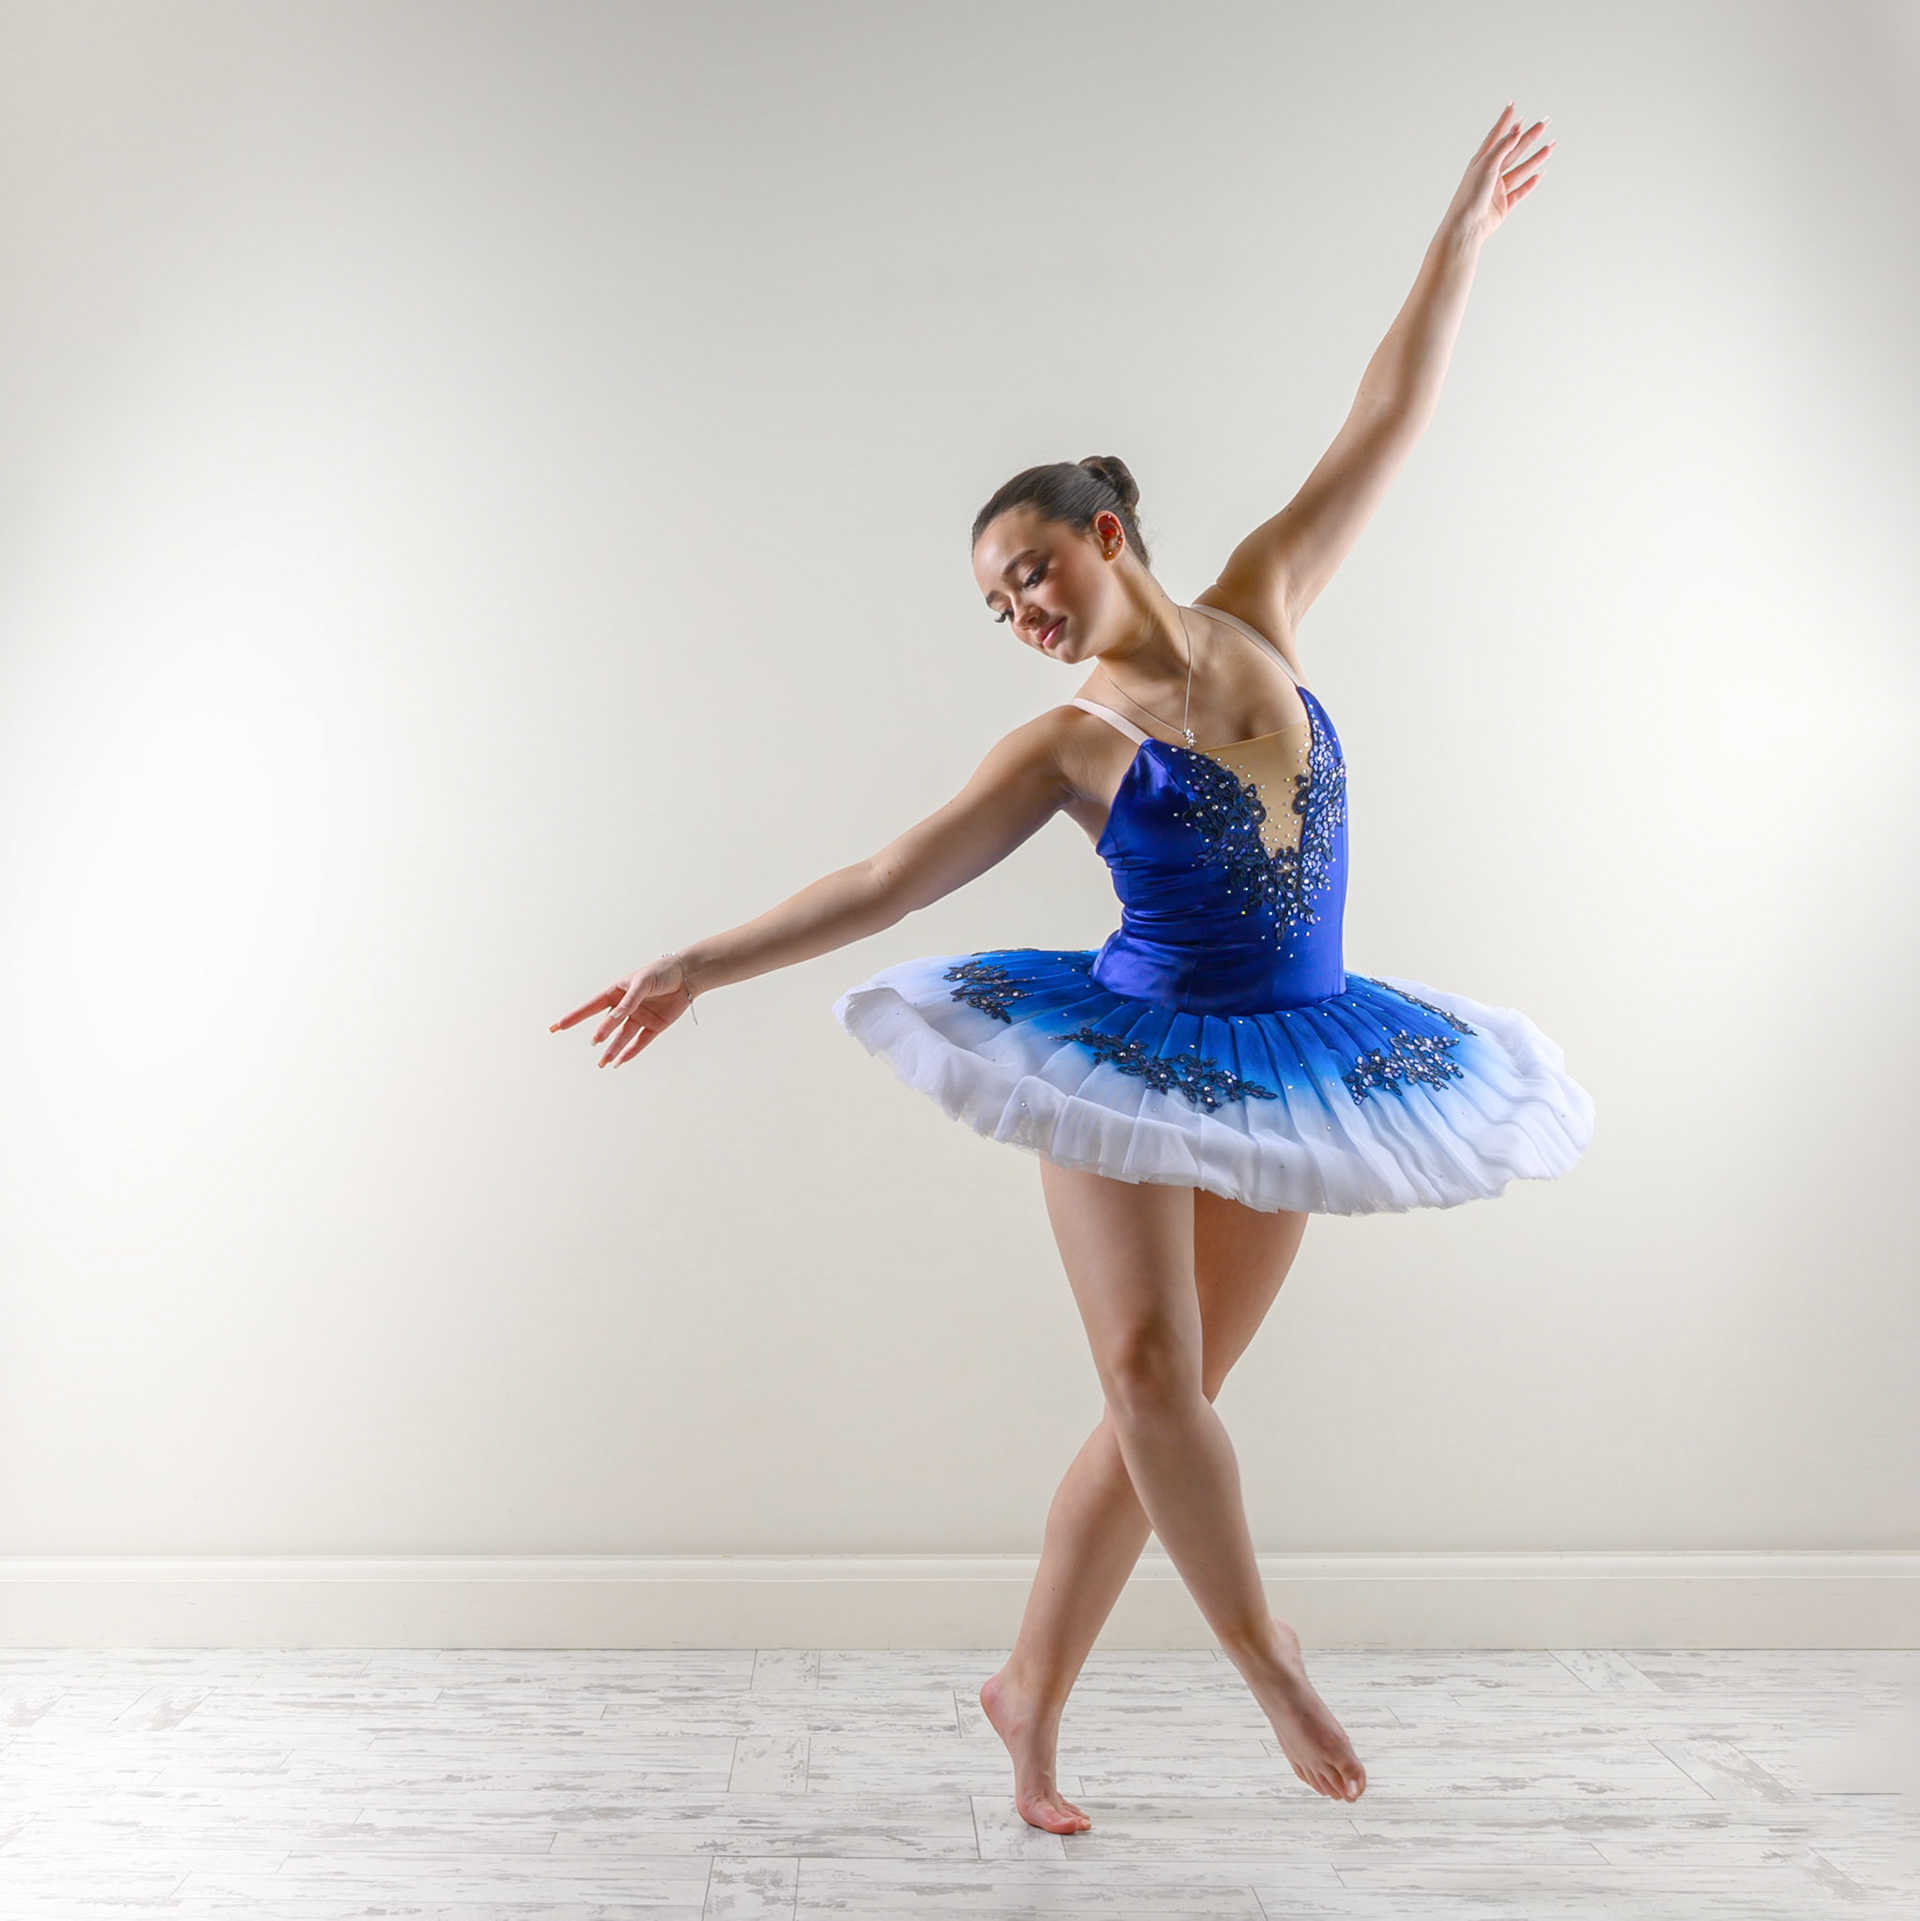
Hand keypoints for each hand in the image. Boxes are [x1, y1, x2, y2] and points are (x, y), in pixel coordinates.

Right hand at [549, 953, 694, 1066]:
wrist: (688, 975)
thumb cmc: (662, 972)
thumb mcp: (643, 982)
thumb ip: (628, 1001)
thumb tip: (613, 1018)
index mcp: (617, 992)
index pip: (591, 1006)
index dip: (575, 1017)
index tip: (557, 1027)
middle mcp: (626, 1007)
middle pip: (607, 1024)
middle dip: (600, 1034)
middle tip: (594, 1042)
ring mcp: (640, 1018)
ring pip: (622, 1037)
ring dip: (612, 1050)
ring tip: (602, 1063)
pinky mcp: (654, 1026)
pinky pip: (640, 1042)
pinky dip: (630, 1052)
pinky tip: (620, 1061)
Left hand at [1443, 103, 1554, 247]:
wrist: (1466, 227)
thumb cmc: (1470, 196)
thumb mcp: (1486, 166)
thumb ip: (1502, 148)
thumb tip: (1515, 131)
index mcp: (1481, 162)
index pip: (1495, 136)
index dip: (1504, 121)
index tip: (1512, 106)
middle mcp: (1489, 174)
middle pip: (1512, 151)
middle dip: (1528, 137)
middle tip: (1544, 124)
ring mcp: (1497, 190)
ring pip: (1520, 170)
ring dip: (1535, 158)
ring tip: (1550, 146)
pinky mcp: (1503, 206)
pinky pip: (1520, 192)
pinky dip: (1530, 183)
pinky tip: (1540, 174)